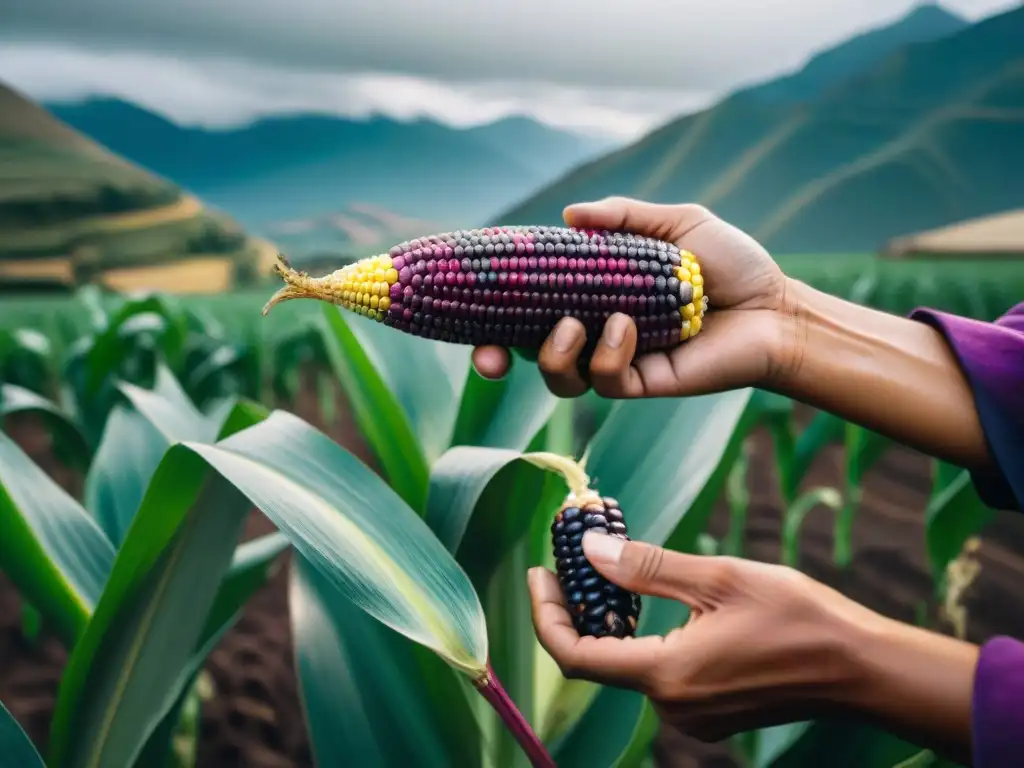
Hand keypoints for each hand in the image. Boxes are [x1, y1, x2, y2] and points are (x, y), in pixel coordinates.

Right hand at [472, 197, 789, 397]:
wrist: (775, 307)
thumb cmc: (731, 264)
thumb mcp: (677, 224)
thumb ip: (626, 217)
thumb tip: (569, 215)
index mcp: (594, 291)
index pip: (531, 301)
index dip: (494, 306)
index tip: (468, 300)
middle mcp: (595, 329)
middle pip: (525, 352)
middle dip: (492, 358)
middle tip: (485, 356)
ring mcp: (615, 360)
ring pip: (557, 376)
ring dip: (551, 354)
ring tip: (574, 323)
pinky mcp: (640, 384)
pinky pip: (603, 379)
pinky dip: (605, 353)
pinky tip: (626, 325)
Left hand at [528, 533, 977, 759]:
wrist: (861, 669)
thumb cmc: (797, 618)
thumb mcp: (718, 578)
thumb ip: (646, 567)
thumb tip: (590, 550)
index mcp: (667, 674)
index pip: (576, 655)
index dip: (546, 615)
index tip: (538, 574)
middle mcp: (672, 706)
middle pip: (599, 659)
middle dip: (578, 609)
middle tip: (572, 559)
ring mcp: (693, 716)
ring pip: (629, 666)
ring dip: (611, 621)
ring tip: (609, 571)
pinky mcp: (711, 713)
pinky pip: (659, 674)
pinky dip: (642, 638)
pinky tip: (651, 602)